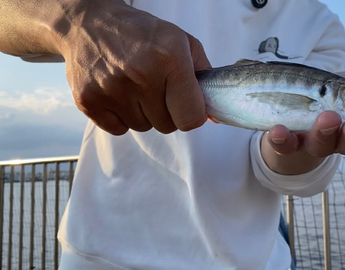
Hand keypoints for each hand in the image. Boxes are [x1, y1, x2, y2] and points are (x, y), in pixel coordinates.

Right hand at [58, 1, 210, 134]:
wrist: (88, 24)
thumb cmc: (141, 33)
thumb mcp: (182, 42)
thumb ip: (204, 77)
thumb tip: (213, 115)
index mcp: (170, 59)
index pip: (191, 118)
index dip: (192, 115)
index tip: (187, 105)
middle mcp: (141, 76)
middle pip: (168, 126)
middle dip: (167, 111)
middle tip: (156, 87)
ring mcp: (112, 90)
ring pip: (143, 127)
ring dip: (143, 112)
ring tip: (134, 85)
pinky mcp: (89, 101)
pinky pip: (119, 130)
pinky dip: (121, 117)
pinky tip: (117, 92)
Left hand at [261, 67, 344, 174]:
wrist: (294, 117)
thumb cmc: (335, 103)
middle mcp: (337, 139)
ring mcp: (310, 142)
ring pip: (319, 143)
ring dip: (324, 133)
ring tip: (326, 119)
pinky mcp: (286, 143)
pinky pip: (283, 144)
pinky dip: (282, 139)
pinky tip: (279, 130)